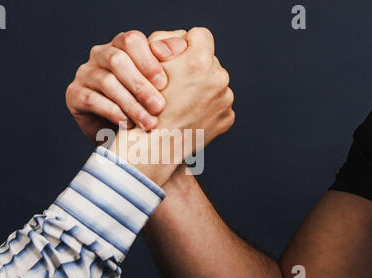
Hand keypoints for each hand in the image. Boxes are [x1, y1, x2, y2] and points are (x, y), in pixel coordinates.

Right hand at [65, 30, 187, 141]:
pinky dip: (112, 112)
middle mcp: (100, 54)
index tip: (164, 83)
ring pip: (107, 82)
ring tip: (148, 122)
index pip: (132, 41)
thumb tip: (182, 46)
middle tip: (159, 107)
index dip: (148, 61)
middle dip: (141, 85)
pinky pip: (91, 100)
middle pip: (118, 60)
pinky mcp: (74, 94)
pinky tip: (127, 124)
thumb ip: (169, 61)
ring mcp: (85, 73)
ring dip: (131, 104)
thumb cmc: (145, 102)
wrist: (122, 132)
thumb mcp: (160, 83)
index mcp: (122, 45)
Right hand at [111, 27, 234, 184]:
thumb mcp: (149, 68)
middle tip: (175, 86)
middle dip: (194, 70)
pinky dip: (207, 109)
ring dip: (201, 89)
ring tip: (180, 104)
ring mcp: (226, 100)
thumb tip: (184, 39)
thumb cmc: (144, 107)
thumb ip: (167, 44)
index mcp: (199, 61)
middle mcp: (218, 78)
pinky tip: (189, 116)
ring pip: (214, 84)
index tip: (176, 58)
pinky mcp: (227, 118)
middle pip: (208, 61)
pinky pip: (219, 105)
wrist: (152, 149)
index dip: (186, 43)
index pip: (200, 35)